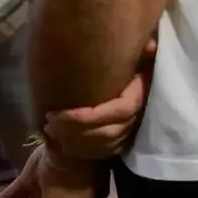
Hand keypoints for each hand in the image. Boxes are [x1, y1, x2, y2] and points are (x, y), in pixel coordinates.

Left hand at [44, 39, 155, 160]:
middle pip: (108, 132)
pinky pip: (104, 153)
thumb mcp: (139, 54)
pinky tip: (62, 143)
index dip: (86, 117)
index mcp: (141, 94)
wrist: (138, 82)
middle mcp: (139, 116)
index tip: (56, 113)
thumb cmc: (130, 63)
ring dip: (75, 142)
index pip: (119, 111)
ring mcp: (133, 132)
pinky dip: (82, 152)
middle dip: (75, 131)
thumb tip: (150, 45)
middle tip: (48, 122)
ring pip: (104, 145)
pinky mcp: (125, 142)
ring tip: (50, 131)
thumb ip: (142, 49)